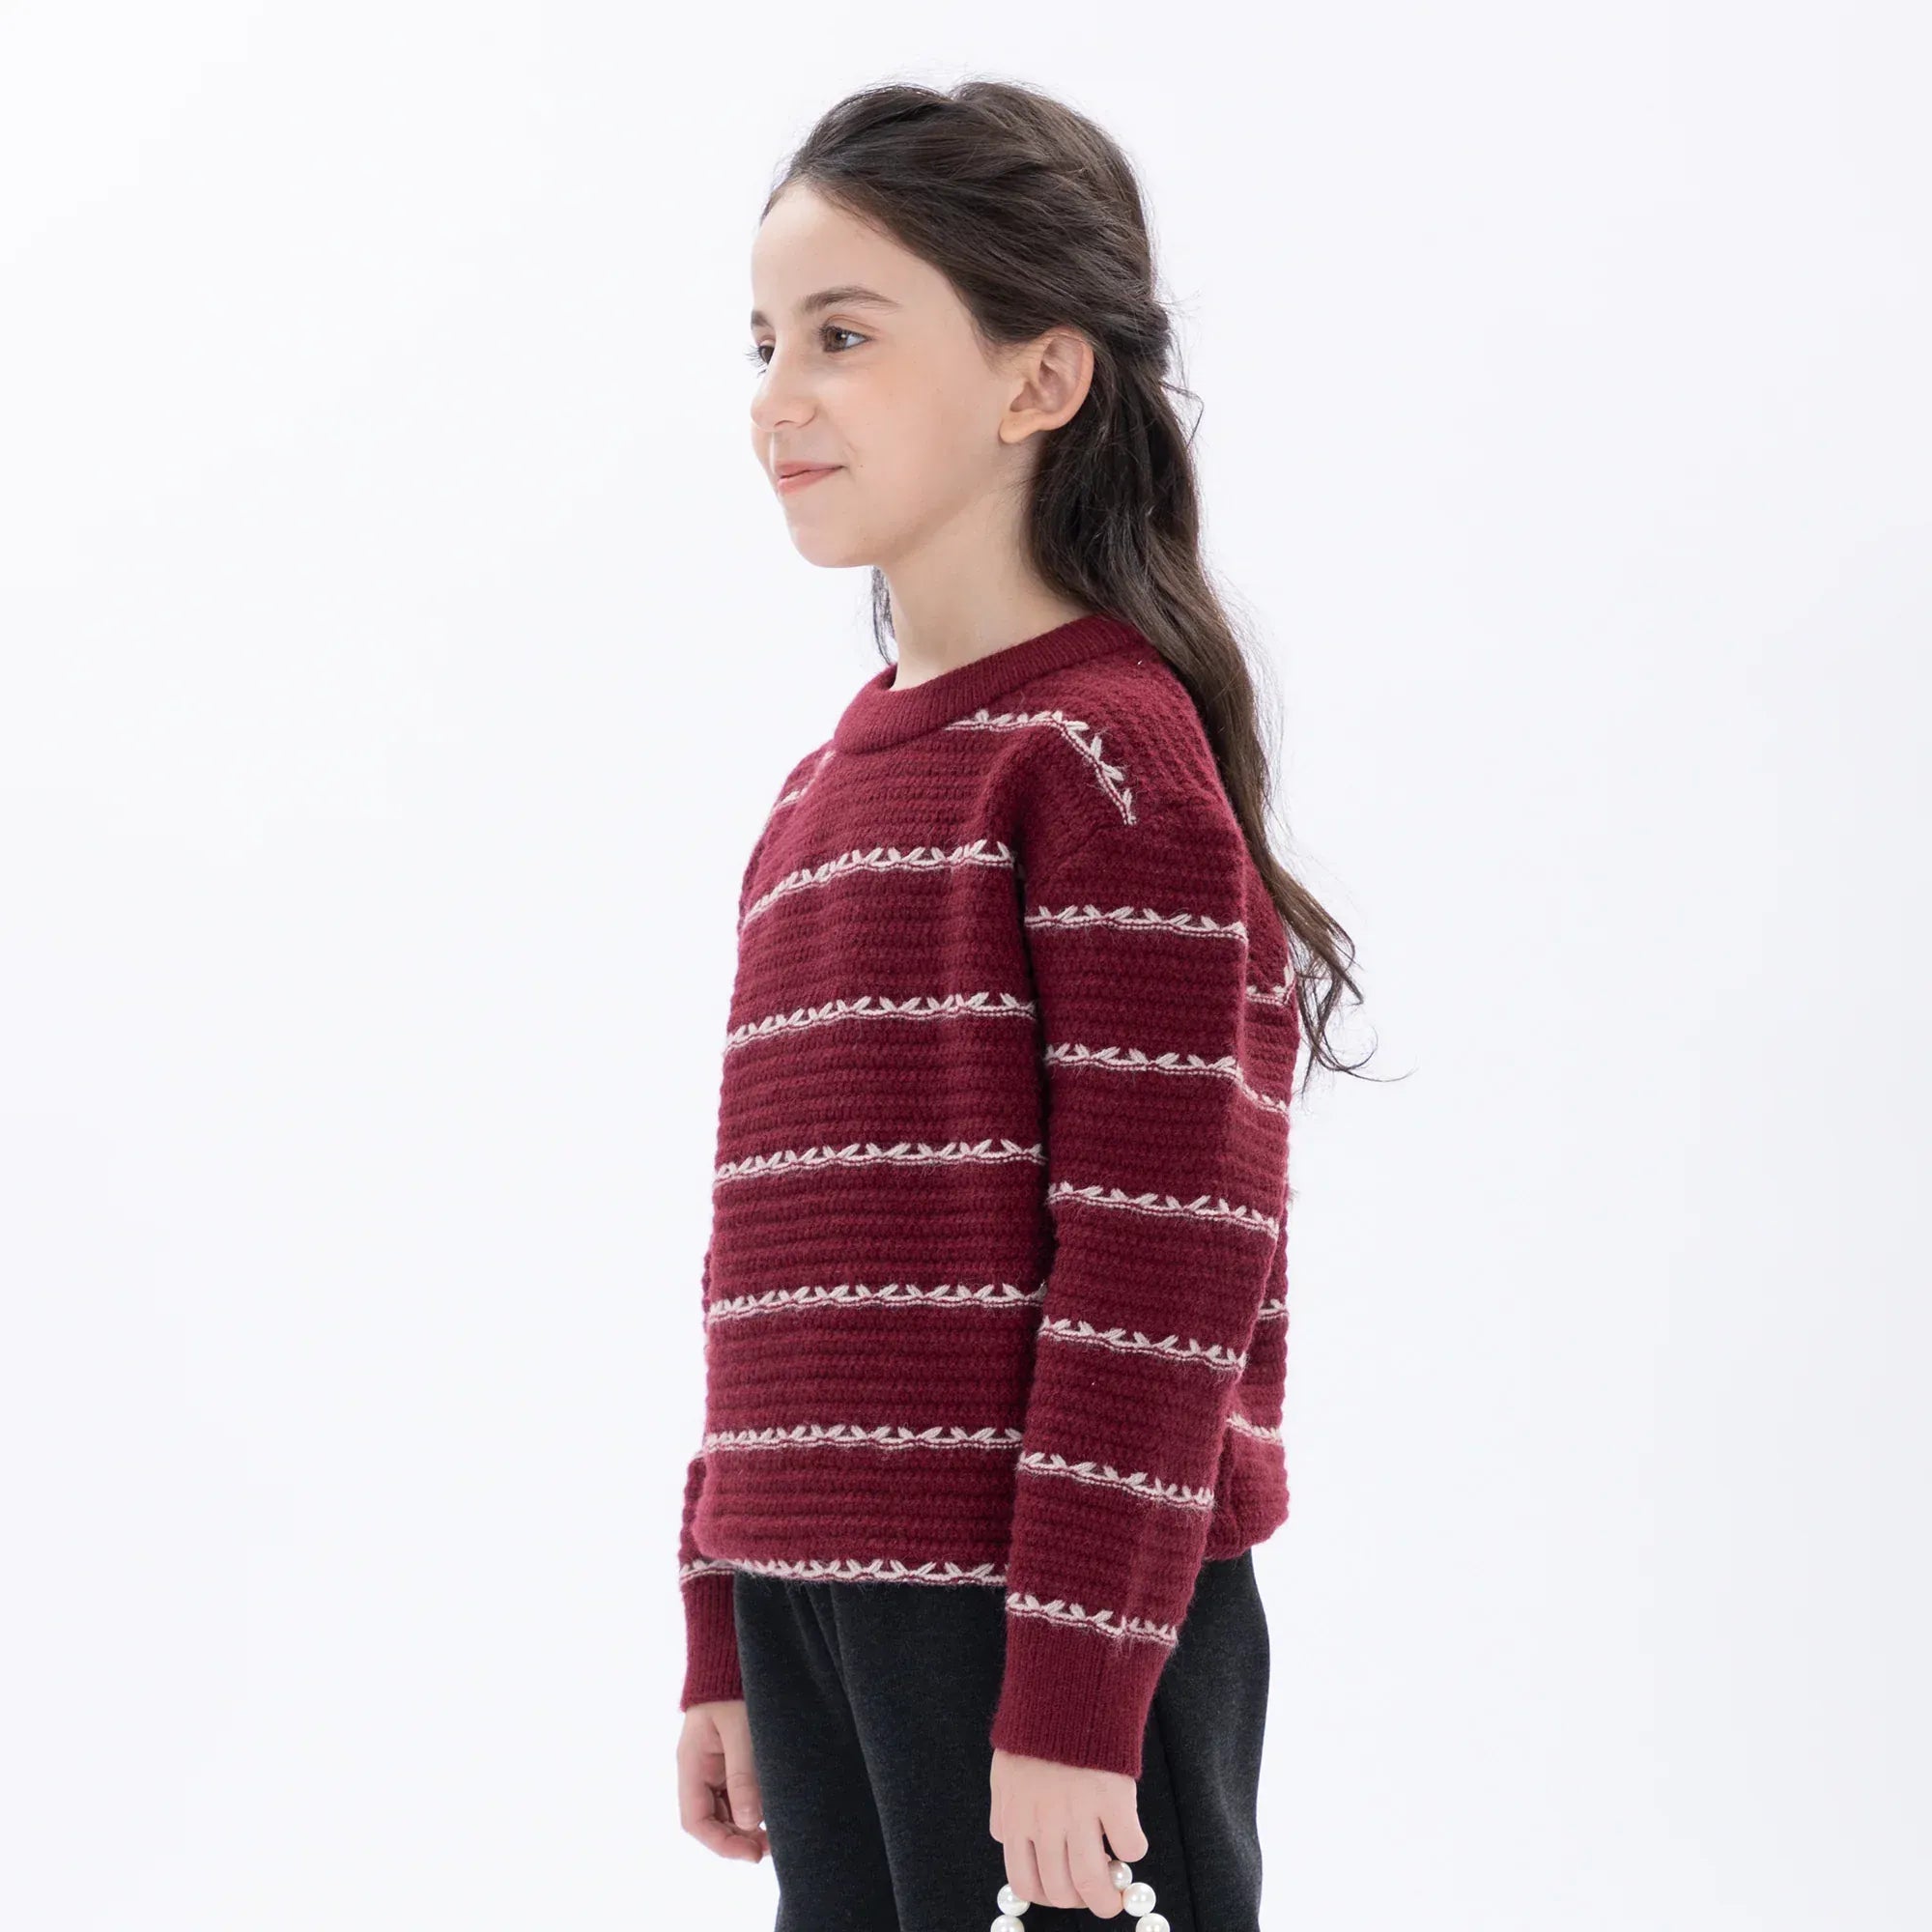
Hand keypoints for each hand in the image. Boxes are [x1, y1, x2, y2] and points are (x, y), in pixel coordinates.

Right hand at [677, 1699, 768, 1862]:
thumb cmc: (733, 1687)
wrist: (734, 1656)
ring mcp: (716, 1767)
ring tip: (777, 1835)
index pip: (695, 1820)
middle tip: (771, 1847)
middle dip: (738, 1839)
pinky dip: (754, 1809)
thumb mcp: (740, 1728)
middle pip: (712, 1821)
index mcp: (692, 1763)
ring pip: (727, 1811)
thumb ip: (743, 1773)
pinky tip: (773, 1813)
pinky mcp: (733, 1761)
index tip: (752, 1853)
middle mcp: (700, 1771)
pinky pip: (739, 1794)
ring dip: (747, 1827)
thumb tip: (748, 1822)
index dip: (720, 1843)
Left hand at [989, 1746, 1148, 1915]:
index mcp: (1016, 1817)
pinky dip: (1134, 1850)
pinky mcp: (1113, 1797)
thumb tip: (1009, 1842)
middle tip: (1097, 1897)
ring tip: (1118, 1893)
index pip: (1024, 1883)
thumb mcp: (1005, 1772)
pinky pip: (1131, 1846)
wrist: (1065, 1685)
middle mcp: (1044, 1822)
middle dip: (1081, 1903)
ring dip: (1108, 1898)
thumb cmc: (1035, 1729)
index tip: (1064, 1893)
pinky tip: (1130, 1836)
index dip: (1047, 1897)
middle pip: (1061, 1890)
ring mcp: (1079, 1812)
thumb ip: (1004, 1811)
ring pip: (1093, 1882)